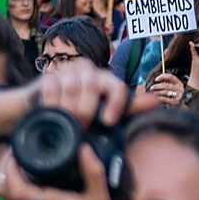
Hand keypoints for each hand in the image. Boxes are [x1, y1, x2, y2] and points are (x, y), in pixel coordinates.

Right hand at [0, 58, 151, 136]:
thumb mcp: (103, 115)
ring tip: (65, 125)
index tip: (108, 122)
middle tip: (80, 129)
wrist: (40, 112)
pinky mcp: (48, 76)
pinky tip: (50, 115)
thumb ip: (129, 108)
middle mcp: (89, 71)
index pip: (118, 86)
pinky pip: (53, 89)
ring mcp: (68, 71)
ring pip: (73, 89)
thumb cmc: (77, 116)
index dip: (115, 104)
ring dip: (68, 111)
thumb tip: (158, 100)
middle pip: (92, 89)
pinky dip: (52, 106)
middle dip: (86, 113)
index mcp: (105, 79)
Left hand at [0, 145, 126, 199]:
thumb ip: (92, 171)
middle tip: (16, 154)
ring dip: (10, 180)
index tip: (16, 151)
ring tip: (25, 163)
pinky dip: (18, 189)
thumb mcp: (99, 198)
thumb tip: (84, 148)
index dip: (9, 167)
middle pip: (2, 192)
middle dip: (4, 171)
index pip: (13, 186)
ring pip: (8, 199)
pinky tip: (36, 180)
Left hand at [146, 73, 184, 106]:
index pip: (170, 77)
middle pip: (167, 85)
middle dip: (158, 86)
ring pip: (167, 92)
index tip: (156, 79)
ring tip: (155, 92)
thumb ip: (165, 81)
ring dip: (159, 92)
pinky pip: (168, 99)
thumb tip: (158, 79)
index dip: (163, 77)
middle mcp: (179, 87)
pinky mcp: (176, 100)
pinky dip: (162, 98)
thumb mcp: (171, 84)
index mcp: (178, 82)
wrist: (179, 98)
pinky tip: (158, 98)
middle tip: (152, 88)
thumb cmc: (172, 90)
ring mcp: (179, 94)